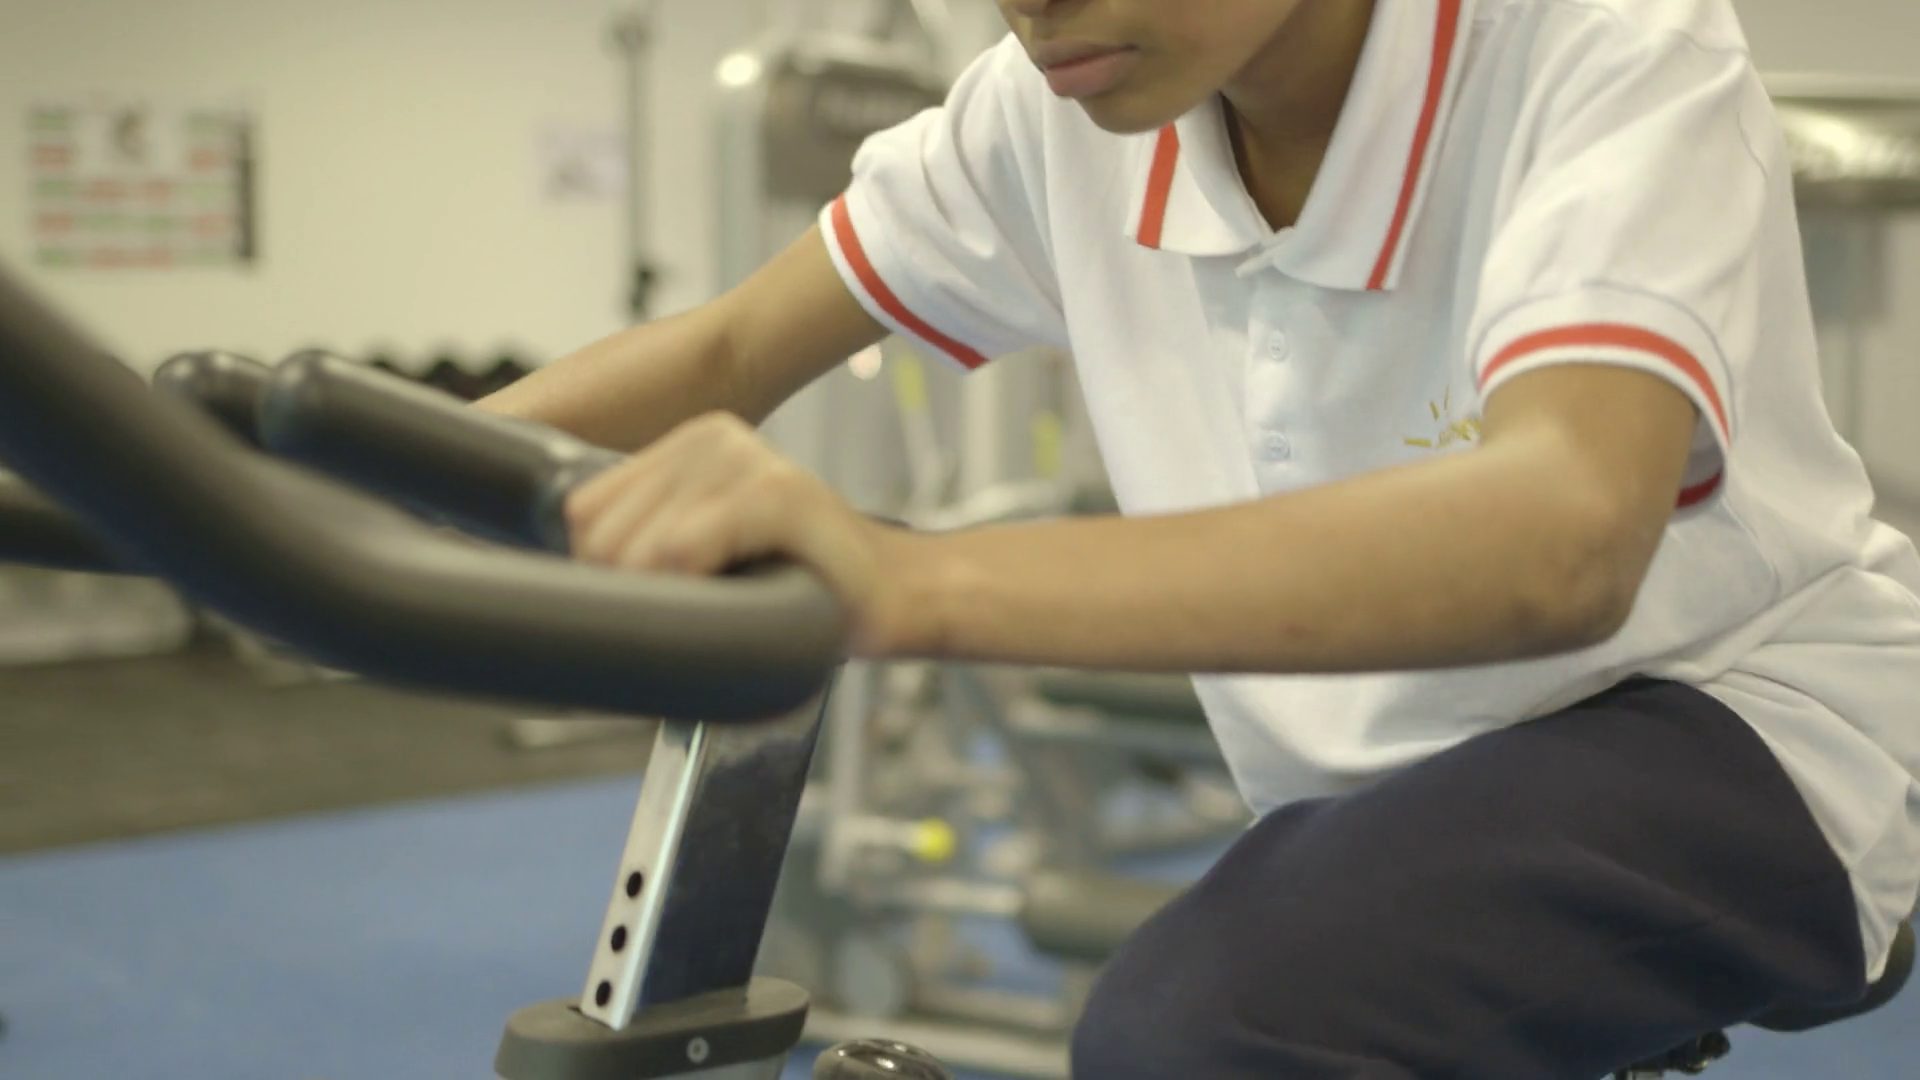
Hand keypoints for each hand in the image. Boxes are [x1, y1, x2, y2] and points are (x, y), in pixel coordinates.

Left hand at [565, 412, 935, 656]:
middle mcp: (713, 436)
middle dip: (632, 589)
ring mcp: (746, 458)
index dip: (605, 571)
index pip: (581, 511)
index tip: (666, 591)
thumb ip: (649, 538)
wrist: (896, 596)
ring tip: (734, 595)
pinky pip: (682, 552)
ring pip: (637, 549)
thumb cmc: (804, 584)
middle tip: (706, 601)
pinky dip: (696, 588)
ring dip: (672, 596)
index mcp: (690, 442)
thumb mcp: (709, 547)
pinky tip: (745, 593)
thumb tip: (575, 561)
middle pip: (599, 534)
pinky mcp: (776, 492)